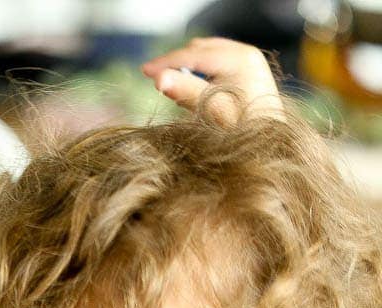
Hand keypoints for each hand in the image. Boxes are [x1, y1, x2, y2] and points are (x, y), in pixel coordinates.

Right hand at [141, 37, 283, 120]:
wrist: (272, 146)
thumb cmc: (245, 131)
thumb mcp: (212, 111)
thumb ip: (186, 91)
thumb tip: (158, 79)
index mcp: (240, 59)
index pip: (195, 54)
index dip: (167, 62)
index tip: (145, 70)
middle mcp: (246, 54)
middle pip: (200, 51)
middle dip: (177, 64)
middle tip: (156, 81)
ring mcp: (248, 61)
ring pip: (207, 56)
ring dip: (188, 69)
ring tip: (174, 88)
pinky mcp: (247, 71)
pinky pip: (216, 65)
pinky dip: (200, 74)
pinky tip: (193, 91)